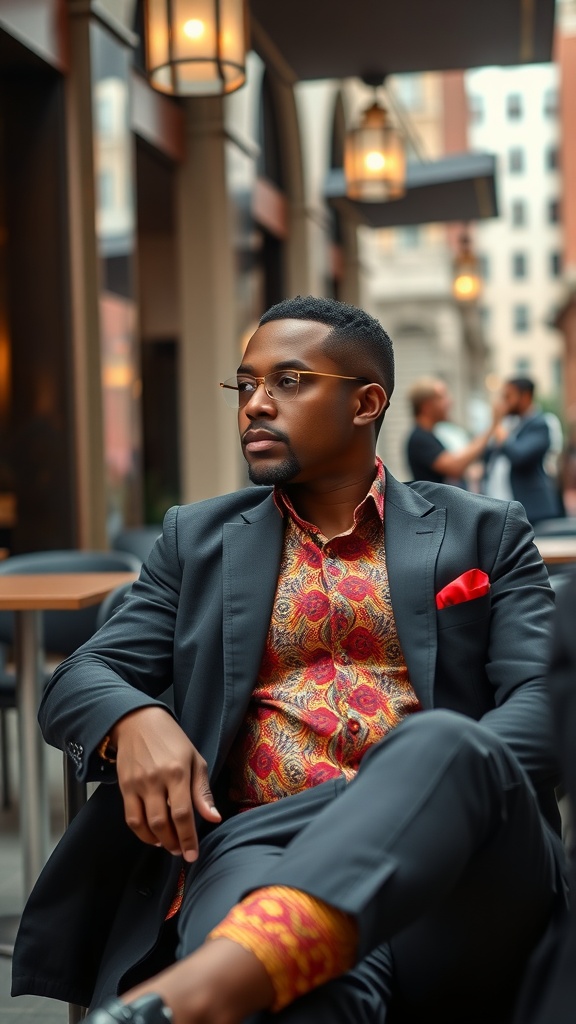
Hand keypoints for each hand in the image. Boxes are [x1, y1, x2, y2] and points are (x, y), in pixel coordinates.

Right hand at [110, 706, 220, 861]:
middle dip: (173, 843)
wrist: (138, 722)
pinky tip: (152, 835)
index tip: (192, 855)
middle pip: (162, 822)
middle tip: (181, 851)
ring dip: (157, 841)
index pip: (183, 814)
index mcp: (178, 772)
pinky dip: (141, 832)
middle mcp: (156, 779)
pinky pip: (131, 818)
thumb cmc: (172, 741)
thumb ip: (203, 791)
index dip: (188, 838)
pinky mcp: (124, 786)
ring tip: (168, 845)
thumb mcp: (195, 759)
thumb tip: (214, 818)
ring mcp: (137, 783)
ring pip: (145, 824)